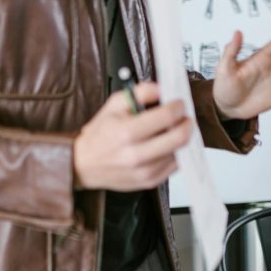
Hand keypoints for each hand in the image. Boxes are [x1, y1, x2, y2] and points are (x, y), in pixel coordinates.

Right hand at [73, 83, 191, 190]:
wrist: (84, 164)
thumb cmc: (100, 135)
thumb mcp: (113, 105)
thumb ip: (140, 92)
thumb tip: (162, 89)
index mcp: (126, 133)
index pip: (167, 117)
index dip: (178, 107)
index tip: (179, 104)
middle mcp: (136, 155)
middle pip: (179, 138)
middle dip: (187, 123)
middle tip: (184, 117)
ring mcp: (145, 171)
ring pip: (180, 152)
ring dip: (183, 139)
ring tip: (174, 130)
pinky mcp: (151, 181)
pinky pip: (176, 165)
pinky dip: (176, 153)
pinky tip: (168, 145)